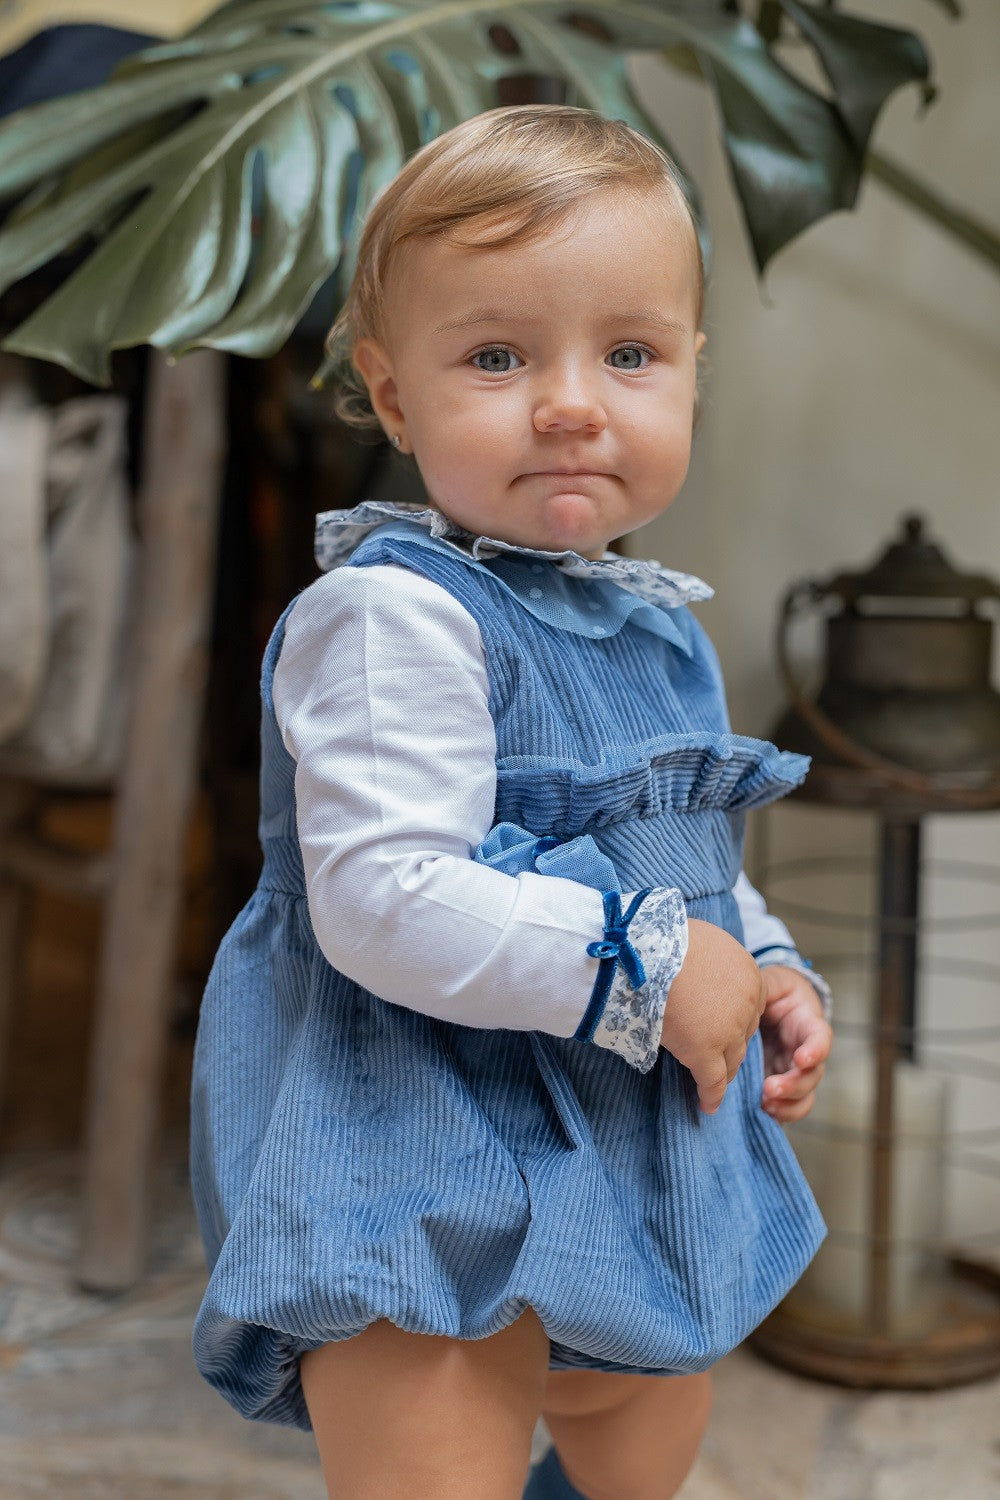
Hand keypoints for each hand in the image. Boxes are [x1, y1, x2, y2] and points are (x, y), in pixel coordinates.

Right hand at [662, 919, 766, 1115]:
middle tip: (715, 1052)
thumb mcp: (700, 941)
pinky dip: (711, 1095)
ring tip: (712, 1083)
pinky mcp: (705, 1051)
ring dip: (723, 1071)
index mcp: (748, 972)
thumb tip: (695, 967)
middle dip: (730, 1043)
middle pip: (743, 1032)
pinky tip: (708, 1105)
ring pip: (731, 1059)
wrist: (644, 951)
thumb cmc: (661, 940)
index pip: (750, 1004)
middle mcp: (746, 1002)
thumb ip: (710, 961)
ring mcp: (728, 1030)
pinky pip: (713, 1081)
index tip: (722, 1025)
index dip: (736, 1017)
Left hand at [759, 965, 832, 1123]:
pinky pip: (786, 1106)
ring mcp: (794, 1072)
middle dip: (793, 1085)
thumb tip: (750, 996)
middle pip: (812, 1075)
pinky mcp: (781, 1085)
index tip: (801, 1059)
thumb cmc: (776, 992)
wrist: (773, 1006)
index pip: (820, 1038)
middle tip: (769, 1088)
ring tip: (765, 1105)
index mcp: (808, 1025)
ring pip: (803, 1096)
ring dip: (787, 1105)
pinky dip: (778, 1114)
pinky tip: (761, 1113)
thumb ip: (766, 988)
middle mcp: (806, 1053)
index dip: (815, 1051)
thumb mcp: (773, 983)